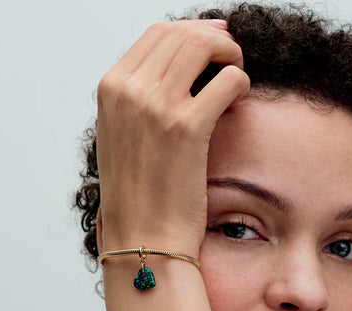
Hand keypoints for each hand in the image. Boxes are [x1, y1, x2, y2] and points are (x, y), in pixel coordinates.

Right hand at [96, 19, 249, 256]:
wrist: (142, 238)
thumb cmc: (139, 196)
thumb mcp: (124, 138)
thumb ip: (140, 101)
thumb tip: (177, 74)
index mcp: (111, 89)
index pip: (158, 34)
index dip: (193, 31)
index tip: (214, 40)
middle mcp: (129, 90)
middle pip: (182, 34)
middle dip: (215, 38)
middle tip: (231, 57)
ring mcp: (156, 106)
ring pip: (205, 46)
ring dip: (230, 54)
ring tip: (236, 75)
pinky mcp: (187, 128)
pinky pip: (228, 80)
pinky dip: (240, 82)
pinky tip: (239, 99)